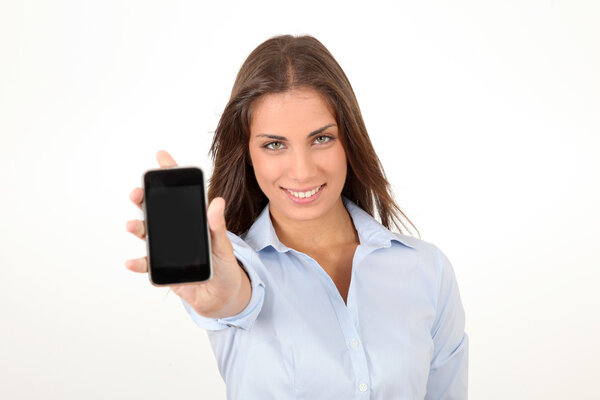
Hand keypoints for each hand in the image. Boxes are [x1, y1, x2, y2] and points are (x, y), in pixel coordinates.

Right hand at [125, 150, 250, 317]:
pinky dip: (139, 264)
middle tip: (137, 193)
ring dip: (138, 229)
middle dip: (144, 200)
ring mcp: (168, 250)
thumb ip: (217, 226)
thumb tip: (218, 202)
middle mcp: (176, 232)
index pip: (180, 194)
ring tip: (133, 225)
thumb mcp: (223, 245)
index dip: (170, 175)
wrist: (222, 296)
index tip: (162, 157)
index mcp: (193, 221)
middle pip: (156, 211)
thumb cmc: (224, 266)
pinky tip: (133, 262)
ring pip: (149, 236)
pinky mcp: (165, 270)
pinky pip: (149, 266)